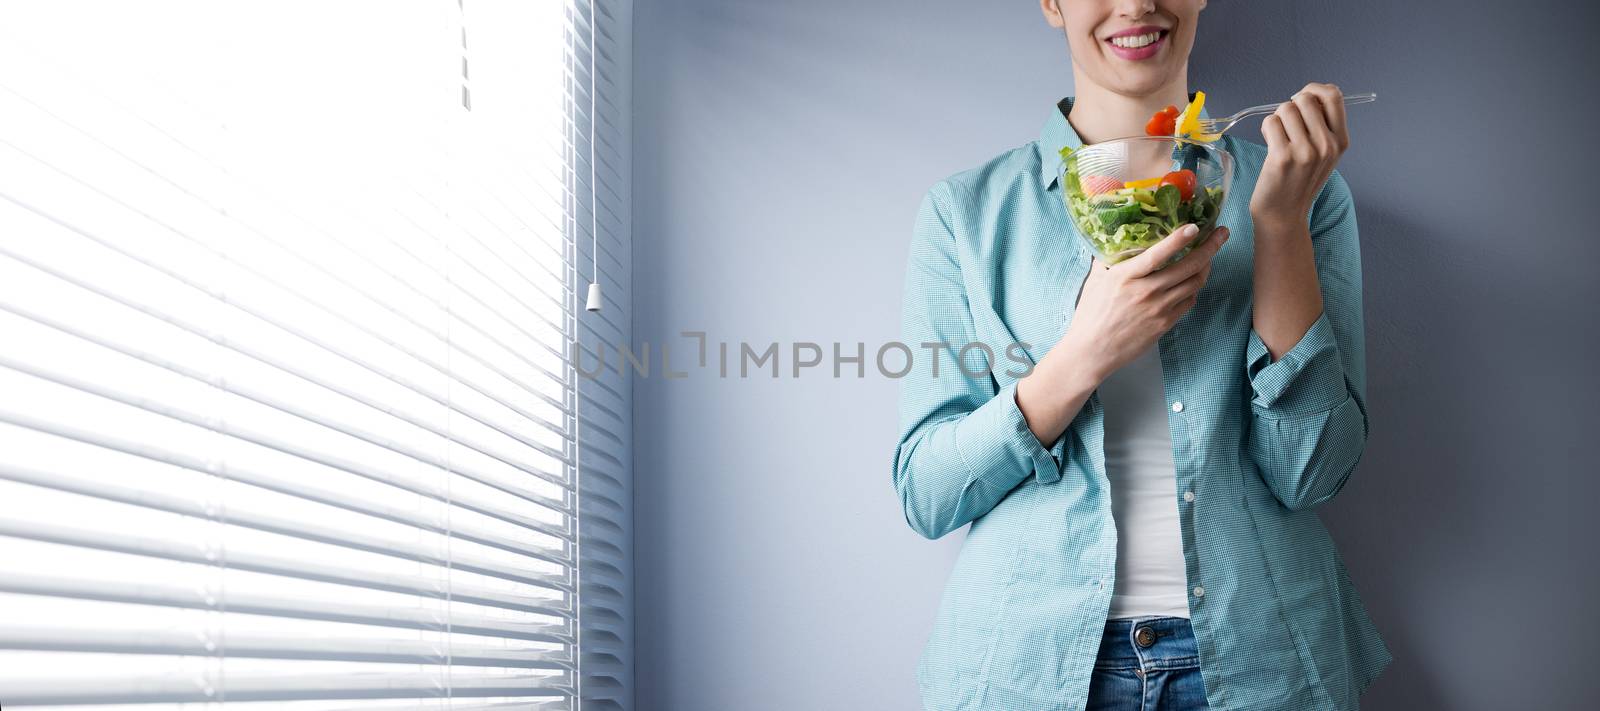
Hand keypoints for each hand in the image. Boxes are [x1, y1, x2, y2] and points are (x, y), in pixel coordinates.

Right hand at [1064, 223, 1229, 381]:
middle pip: (1189, 266)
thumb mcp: (1095, 281)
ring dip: (1207, 266)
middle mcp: (1146, 291)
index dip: (1179, 238)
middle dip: (1211, 246)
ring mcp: (1159, 309)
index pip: (1158, 254)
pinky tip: (1191, 282)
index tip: (1195, 226)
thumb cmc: (1090, 314)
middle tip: (1221, 233)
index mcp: (1126, 276)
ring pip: (1195, 283)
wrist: (1092, 351)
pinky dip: (1194, 288)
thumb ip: (1108, 260)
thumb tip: (1115, 240)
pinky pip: (1189, 301)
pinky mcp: (1165, 323)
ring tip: (1208, 256)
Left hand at [1249, 82, 1349, 229]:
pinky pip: (1270, 122)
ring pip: (1285, 109)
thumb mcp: (1323, 154)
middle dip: (1290, 106)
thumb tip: (1307, 94)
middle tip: (1286, 126)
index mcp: (1341, 141)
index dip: (1314, 89)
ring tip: (1278, 138)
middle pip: (1305, 99)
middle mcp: (1327, 145)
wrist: (1283, 214)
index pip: (1334, 96)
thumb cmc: (1298, 181)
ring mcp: (1306, 151)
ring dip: (1277, 119)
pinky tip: (1270, 144)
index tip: (1301, 98)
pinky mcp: (1283, 157)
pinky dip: (1266, 129)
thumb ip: (1321, 126)